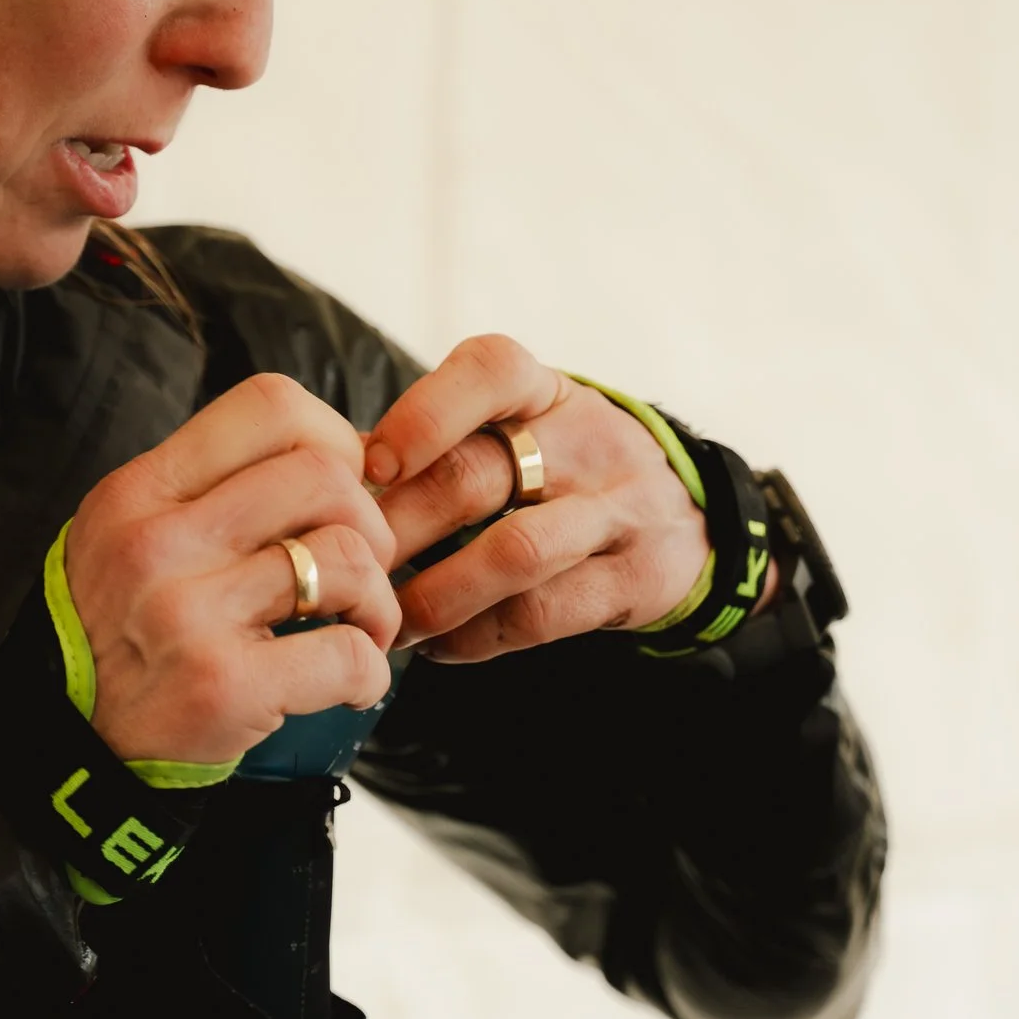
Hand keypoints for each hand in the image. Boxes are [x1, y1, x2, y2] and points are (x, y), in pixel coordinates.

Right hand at [66, 373, 400, 763]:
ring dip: (378, 600)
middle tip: (358, 571)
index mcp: (137, 491)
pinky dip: (369, 672)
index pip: (268, 404)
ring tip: (358, 627)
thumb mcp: (130, 536)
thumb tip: (355, 456)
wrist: (66, 749)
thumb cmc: (120, 636)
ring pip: (346, 558)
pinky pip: (347, 652)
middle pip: (324, 475)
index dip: (334, 436)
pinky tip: (347, 684)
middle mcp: (157, 541)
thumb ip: (215, 491)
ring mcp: (188, 613)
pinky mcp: (224, 686)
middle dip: (370, 523)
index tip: (343, 487)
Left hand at [364, 335, 722, 662]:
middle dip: (400, 527)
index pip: (489, 372)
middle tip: (346, 567)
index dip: (423, 414)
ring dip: (435, 595)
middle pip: (477, 474)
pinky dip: (478, 635)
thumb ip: (437, 443)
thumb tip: (330, 476)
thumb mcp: (518, 428)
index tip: (369, 464)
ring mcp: (618, 510)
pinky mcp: (634, 579)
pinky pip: (543, 613)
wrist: (688, 516)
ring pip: (515, 552)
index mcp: (544, 390)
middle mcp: (586, 440)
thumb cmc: (560, 467)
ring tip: (387, 621)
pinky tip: (439, 647)